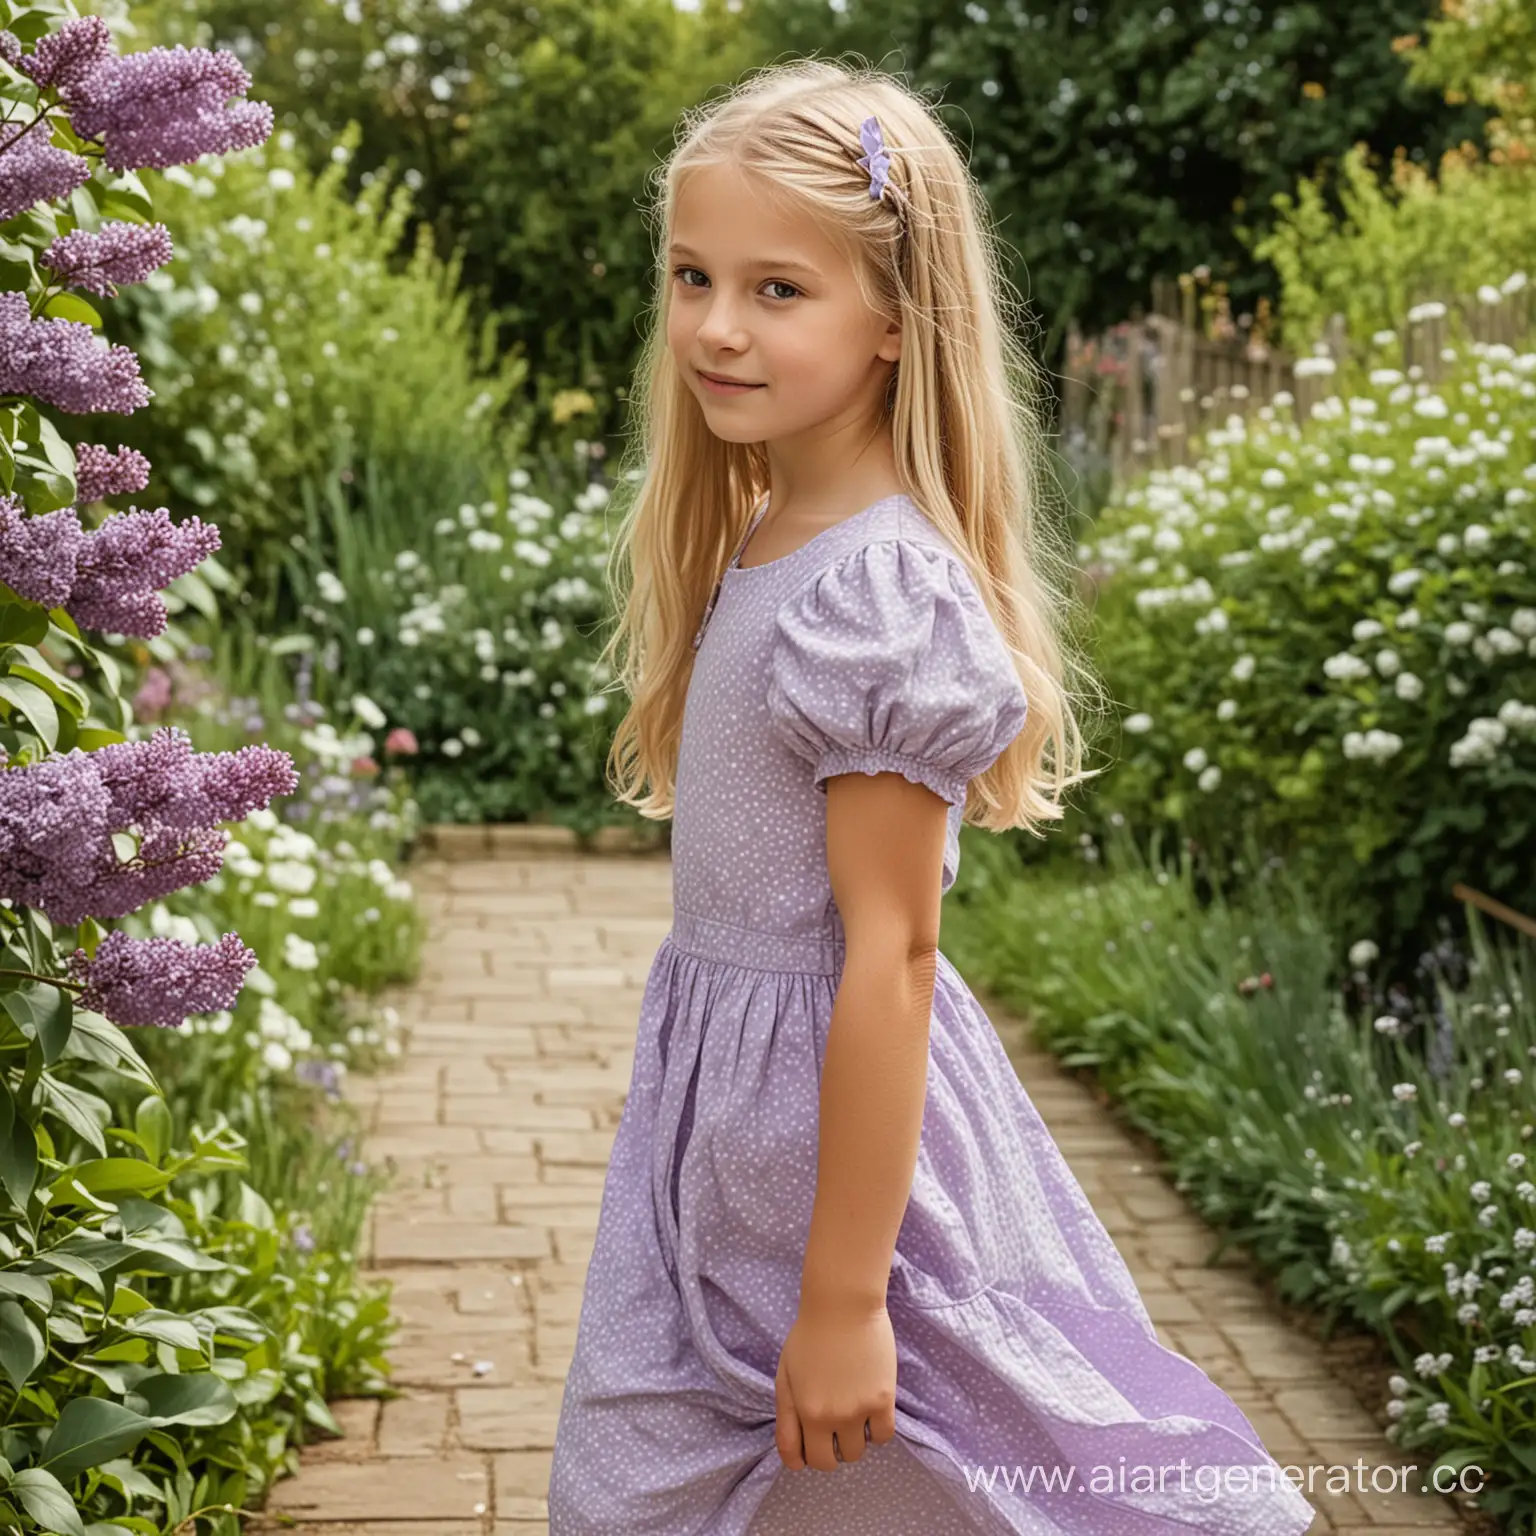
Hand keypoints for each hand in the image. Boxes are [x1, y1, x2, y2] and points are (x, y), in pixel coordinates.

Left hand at [773, 1296, 898, 1472]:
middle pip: (829, 1462)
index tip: (809, 1449)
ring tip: (853, 1412)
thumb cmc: (810, 1335)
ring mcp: (857, 1410)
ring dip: (854, 1438)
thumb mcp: (785, 1374)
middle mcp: (828, 1417)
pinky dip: (877, 1429)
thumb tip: (795, 1452)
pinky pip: (883, 1436)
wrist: (842, 1305)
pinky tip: (872, 1408)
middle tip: (833, 1429)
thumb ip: (787, 1415)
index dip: (802, 1459)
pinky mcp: (883, 1400)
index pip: (798, 1459)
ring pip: (857, 1452)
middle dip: (829, 1450)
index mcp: (801, 1410)